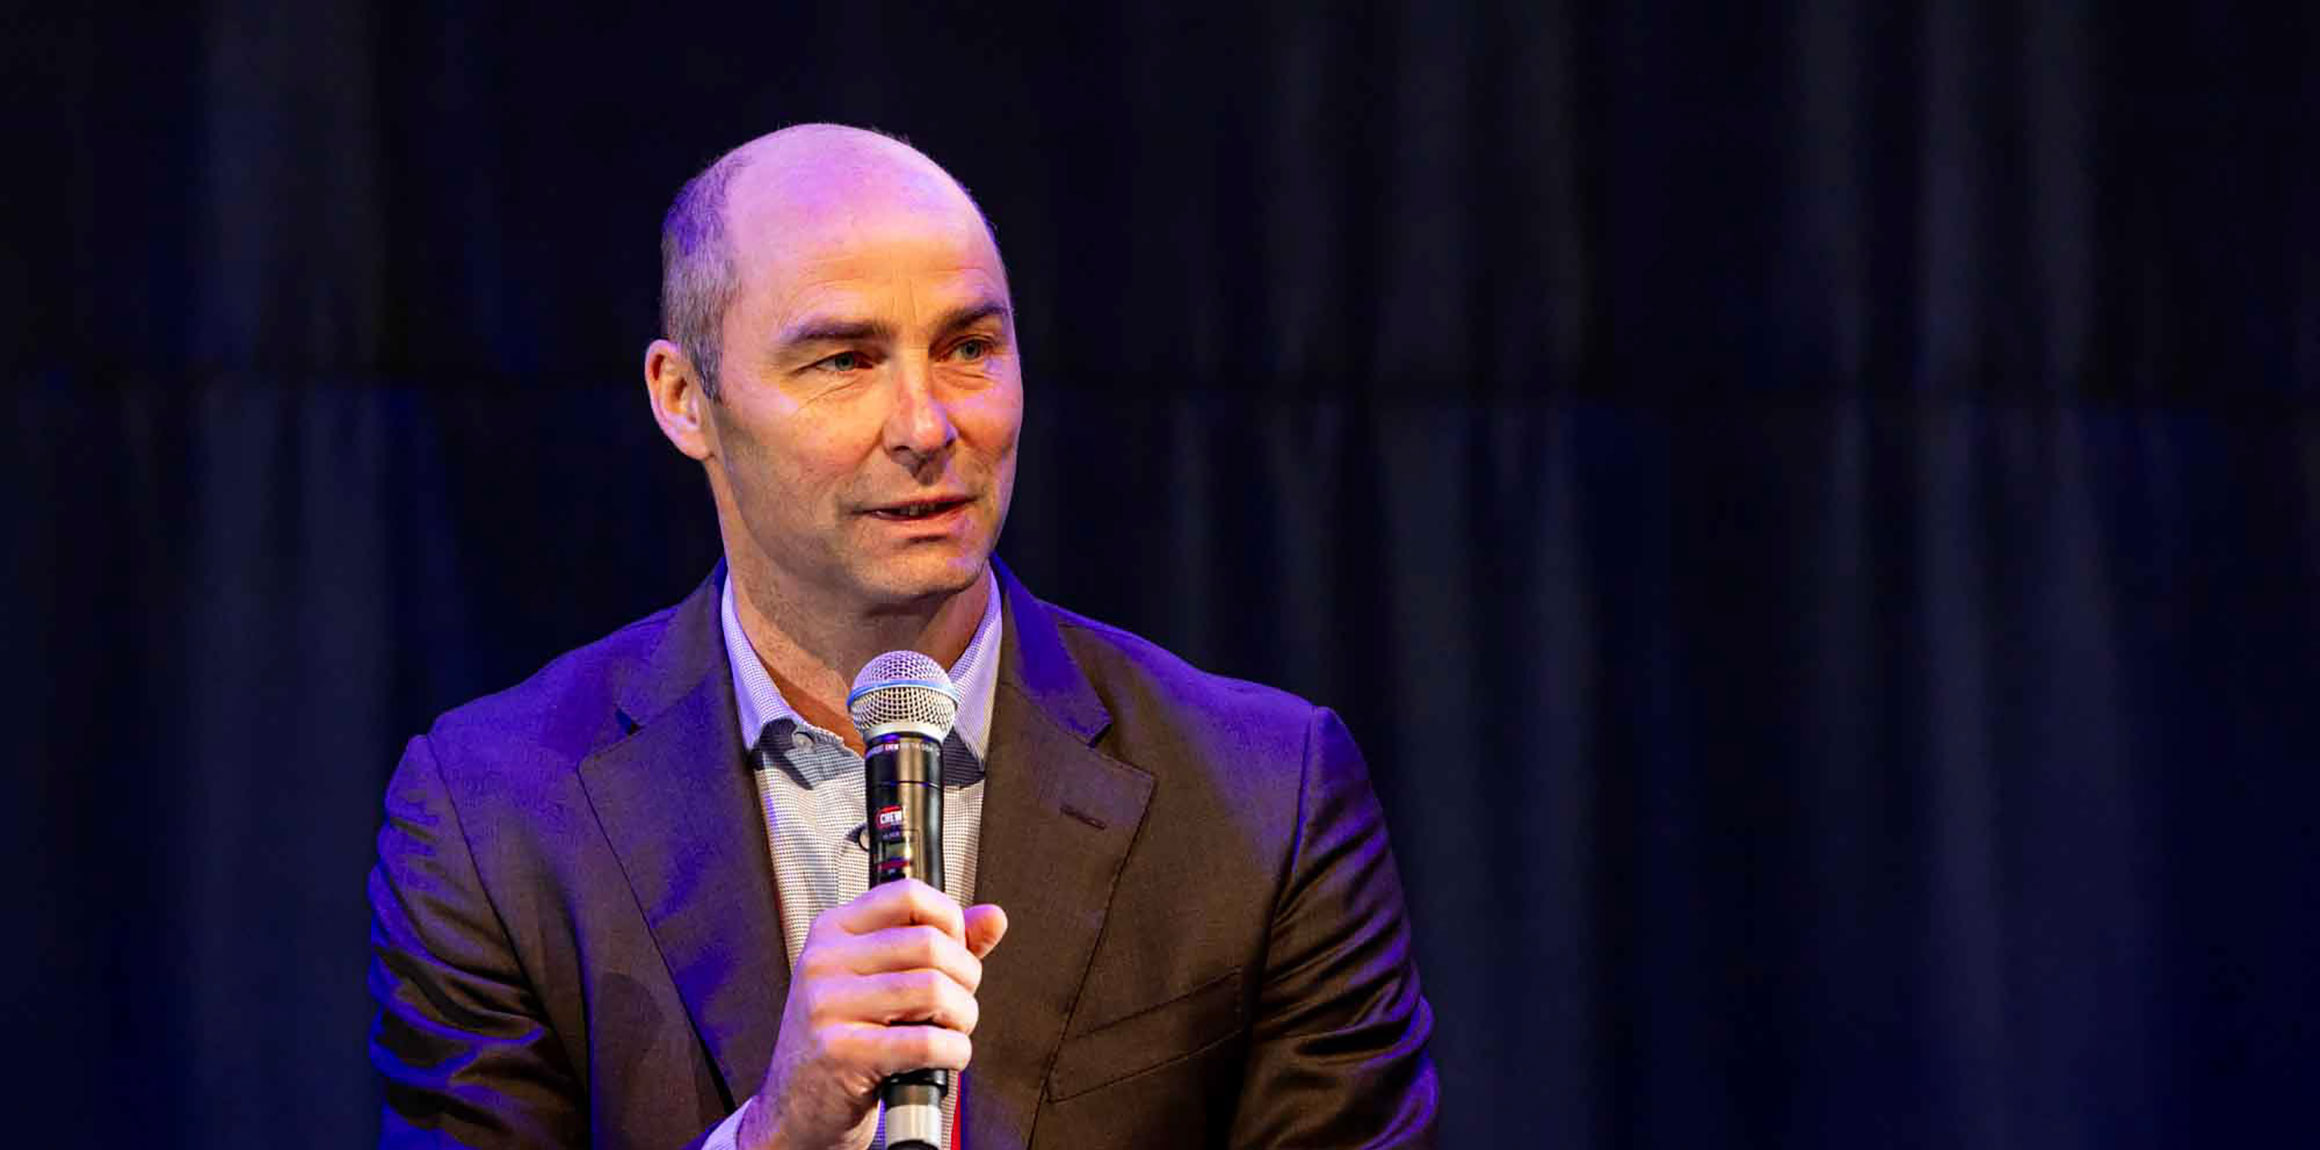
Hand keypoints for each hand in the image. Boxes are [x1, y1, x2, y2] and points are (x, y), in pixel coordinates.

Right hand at [738, 880, 1008, 1149]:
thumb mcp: (879, 978)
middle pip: (930, 944)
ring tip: (953, 1029)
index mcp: (834, 931)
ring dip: (963, 1016)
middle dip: (966, 976)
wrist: (796, 1105)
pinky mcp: (841, 1052)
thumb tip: (992, 918)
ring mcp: (827, 1006)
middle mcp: (824, 961)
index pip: (909, 894)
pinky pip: (926, 1041)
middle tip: (959, 1000)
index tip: (955, 947)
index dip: (950, 919)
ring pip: (934, 990)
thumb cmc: (843, 1038)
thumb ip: (939, 944)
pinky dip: (954, 1051)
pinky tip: (947, 1055)